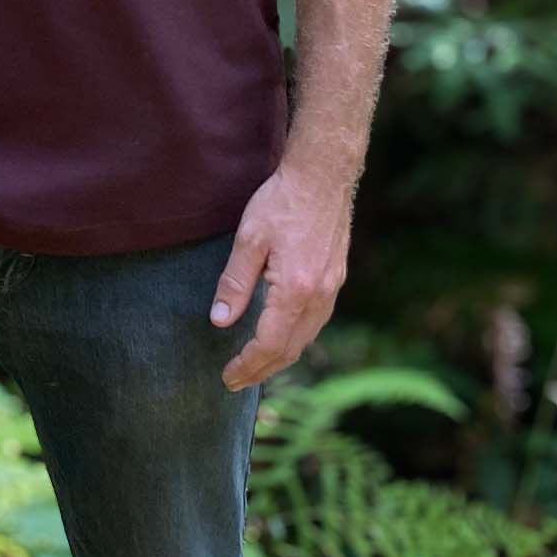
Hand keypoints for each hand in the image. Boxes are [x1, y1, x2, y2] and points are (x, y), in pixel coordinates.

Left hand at [210, 158, 351, 388]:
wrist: (323, 175)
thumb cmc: (282, 202)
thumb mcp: (249, 240)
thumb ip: (235, 284)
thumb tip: (220, 321)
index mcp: (295, 291)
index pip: (269, 344)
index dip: (247, 365)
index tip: (227, 377)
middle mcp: (319, 296)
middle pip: (290, 349)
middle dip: (261, 369)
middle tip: (235, 381)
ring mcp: (332, 288)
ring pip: (306, 338)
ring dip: (280, 357)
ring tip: (256, 365)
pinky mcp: (336, 278)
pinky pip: (316, 322)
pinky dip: (296, 338)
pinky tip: (282, 335)